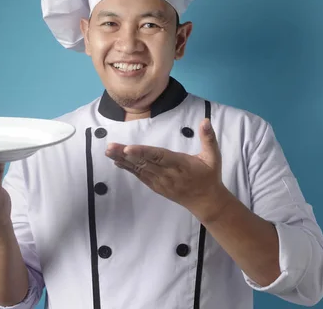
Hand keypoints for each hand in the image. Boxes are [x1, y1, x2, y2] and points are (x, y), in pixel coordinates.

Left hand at [105, 118, 228, 218]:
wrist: (206, 201)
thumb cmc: (209, 176)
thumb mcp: (213, 157)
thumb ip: (209, 138)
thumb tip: (205, 120)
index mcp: (180, 165)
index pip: (159, 157)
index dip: (143, 152)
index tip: (128, 148)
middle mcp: (168, 174)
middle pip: (144, 163)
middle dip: (125, 155)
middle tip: (110, 147)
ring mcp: (161, 182)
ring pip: (139, 169)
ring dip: (123, 160)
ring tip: (108, 152)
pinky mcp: (156, 186)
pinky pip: (140, 176)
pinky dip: (128, 169)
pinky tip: (117, 162)